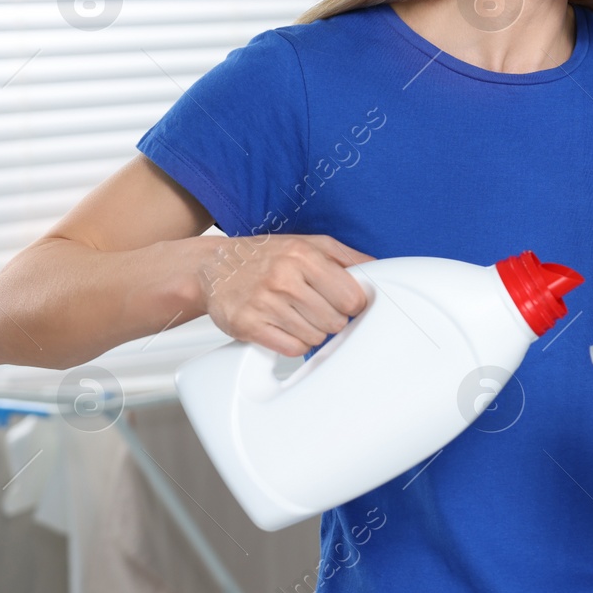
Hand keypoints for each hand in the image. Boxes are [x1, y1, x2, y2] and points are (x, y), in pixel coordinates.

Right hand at [198, 234, 373, 355]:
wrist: (213, 265)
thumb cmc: (266, 255)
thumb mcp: (309, 243)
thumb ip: (346, 257)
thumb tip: (378, 270)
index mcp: (304, 256)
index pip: (351, 297)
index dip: (352, 304)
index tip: (344, 302)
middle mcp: (284, 278)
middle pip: (335, 321)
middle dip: (332, 319)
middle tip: (317, 309)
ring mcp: (264, 303)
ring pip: (315, 338)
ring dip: (312, 332)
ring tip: (298, 315)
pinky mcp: (248, 325)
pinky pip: (292, 349)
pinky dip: (294, 343)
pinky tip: (285, 328)